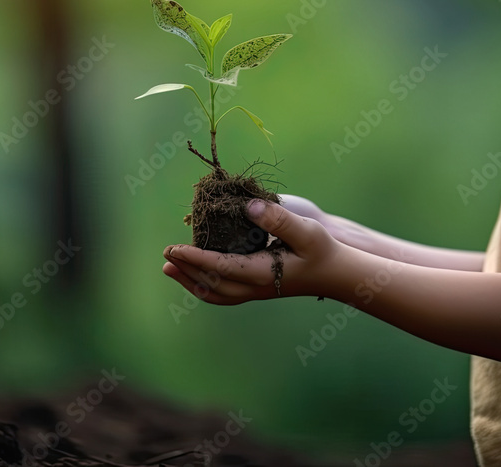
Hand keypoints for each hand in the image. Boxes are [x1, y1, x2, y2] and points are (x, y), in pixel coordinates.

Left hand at [162, 198, 341, 303]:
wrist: (335, 274)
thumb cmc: (322, 249)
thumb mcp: (305, 230)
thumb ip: (278, 219)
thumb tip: (248, 207)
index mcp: (262, 272)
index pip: (219, 268)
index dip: (194, 259)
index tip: (174, 249)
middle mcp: (255, 286)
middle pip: (211, 284)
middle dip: (186, 269)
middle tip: (166, 254)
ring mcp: (255, 291)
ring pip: (215, 293)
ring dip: (190, 281)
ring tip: (170, 268)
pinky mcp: (256, 289)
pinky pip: (223, 293)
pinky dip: (204, 286)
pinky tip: (196, 276)